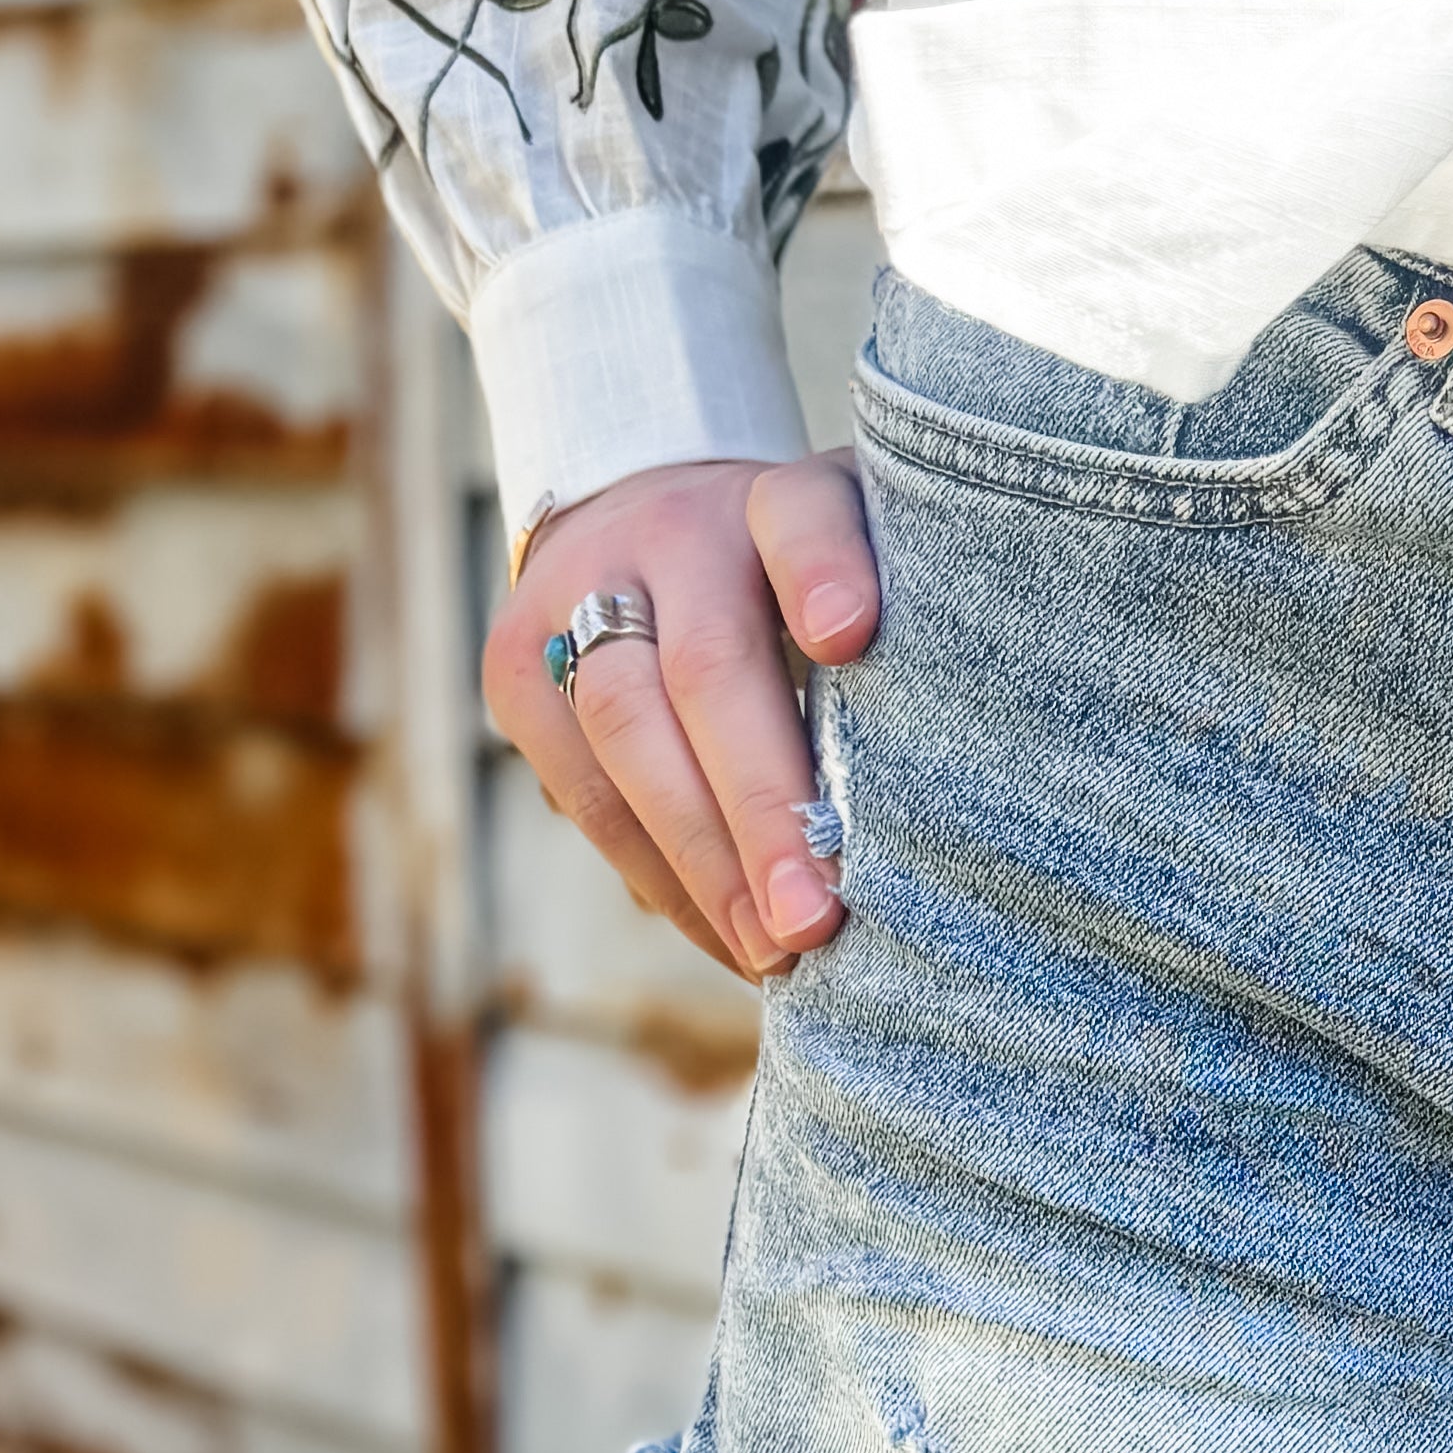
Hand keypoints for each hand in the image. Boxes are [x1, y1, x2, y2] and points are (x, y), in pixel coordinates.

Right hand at [489, 449, 880, 979]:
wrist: (642, 523)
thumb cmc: (798, 594)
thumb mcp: (866, 582)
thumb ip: (903, 658)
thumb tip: (938, 827)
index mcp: (775, 501)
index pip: (802, 515)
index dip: (824, 571)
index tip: (849, 635)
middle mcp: (670, 531)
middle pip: (707, 667)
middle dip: (761, 805)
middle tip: (815, 918)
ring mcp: (576, 591)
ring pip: (625, 735)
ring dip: (702, 863)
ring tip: (772, 952)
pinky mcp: (515, 664)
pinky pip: (582, 791)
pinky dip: (660, 878)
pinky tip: (727, 936)